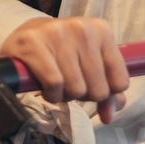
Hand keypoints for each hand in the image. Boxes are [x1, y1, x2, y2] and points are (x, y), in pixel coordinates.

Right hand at [0, 17, 128, 120]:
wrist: (24, 36)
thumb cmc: (62, 53)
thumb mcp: (89, 64)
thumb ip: (107, 90)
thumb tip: (109, 115)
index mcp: (101, 30)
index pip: (120, 82)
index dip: (105, 93)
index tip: (90, 84)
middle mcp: (82, 28)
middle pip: (98, 90)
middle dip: (83, 94)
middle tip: (69, 83)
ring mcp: (57, 33)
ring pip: (76, 89)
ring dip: (65, 95)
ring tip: (56, 82)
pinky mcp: (34, 43)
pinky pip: (54, 85)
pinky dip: (51, 94)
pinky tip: (45, 86)